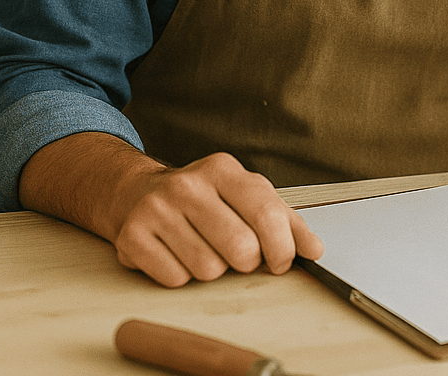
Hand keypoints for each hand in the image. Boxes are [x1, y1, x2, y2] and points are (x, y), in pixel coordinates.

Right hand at [18, 133, 323, 288]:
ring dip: (211, 270)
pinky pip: (175, 279)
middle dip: (245, 262)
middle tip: (235, 253)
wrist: (134, 193)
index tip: (281, 262)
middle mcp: (189, 183)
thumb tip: (314, 249)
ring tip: (200, 248)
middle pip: (240, 248)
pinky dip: (180, 276)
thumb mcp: (243, 196)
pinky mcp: (133, 235)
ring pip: (208, 269)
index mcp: (223, 169)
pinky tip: (174, 254)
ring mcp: (158, 208)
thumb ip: (284, 221)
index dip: (281, 246)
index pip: (266, 211)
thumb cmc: (200, 199)